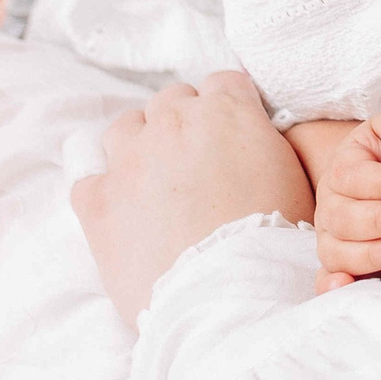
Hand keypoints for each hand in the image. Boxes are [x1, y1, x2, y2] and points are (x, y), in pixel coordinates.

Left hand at [72, 72, 315, 325]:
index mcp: (228, 112)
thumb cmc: (272, 244)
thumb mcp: (293, 178)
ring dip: (140, 145)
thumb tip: (251, 141)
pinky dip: (103, 190)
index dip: (231, 109)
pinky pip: (87, 177)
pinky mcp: (97, 200)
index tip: (233, 135)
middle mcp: (174, 123)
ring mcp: (130, 159)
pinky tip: (121, 211)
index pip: (224, 83)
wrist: (227, 296)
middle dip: (185, 125)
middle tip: (199, 165)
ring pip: (126, 126)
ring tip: (155, 183)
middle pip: (173, 100)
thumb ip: (264, 145)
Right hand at [313, 104, 380, 290]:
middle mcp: (331, 205)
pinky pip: (326, 279)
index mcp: (343, 168)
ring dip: (373, 253)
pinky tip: (349, 287)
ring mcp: (331, 237)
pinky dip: (334, 286)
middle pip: (345, 218)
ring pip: (338, 251)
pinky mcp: (339, 264)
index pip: (356, 177)